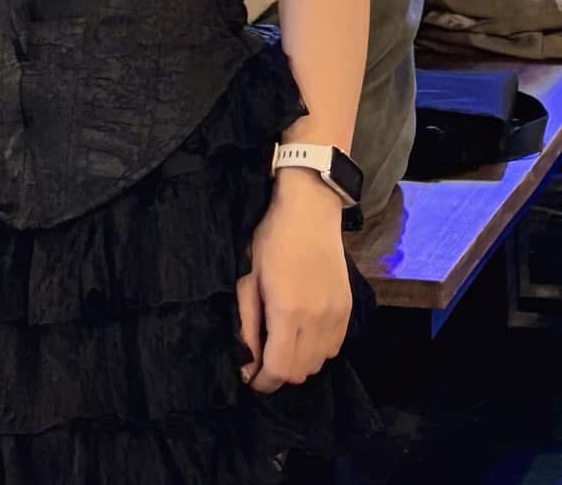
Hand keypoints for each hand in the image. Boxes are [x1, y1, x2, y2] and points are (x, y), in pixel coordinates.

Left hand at [236, 172, 351, 394]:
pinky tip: (304, 334)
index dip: (264, 382)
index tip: (252, 380)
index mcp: (287, 312)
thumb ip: (248, 325)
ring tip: (283, 344)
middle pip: (301, 372)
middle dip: (279, 374)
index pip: (280, 369)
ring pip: (319, 363)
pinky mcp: (348, 311)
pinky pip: (334, 348)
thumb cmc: (272, 240)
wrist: (310, 212)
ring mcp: (336, 317)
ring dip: (299, 363)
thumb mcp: (249, 280)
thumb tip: (247, 363)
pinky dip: (318, 351)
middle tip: (264, 360)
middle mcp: (316, 321)